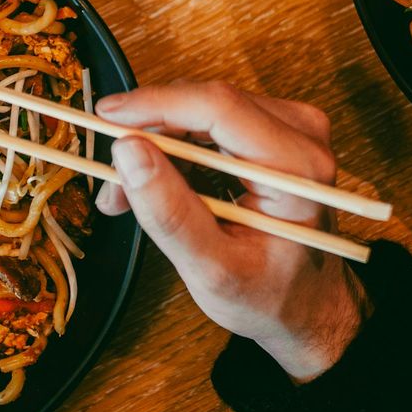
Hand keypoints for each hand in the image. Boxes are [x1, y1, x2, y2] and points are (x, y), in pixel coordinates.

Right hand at [95, 81, 369, 381]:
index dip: (156, 105)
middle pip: (207, 105)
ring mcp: (291, 128)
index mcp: (298, 167)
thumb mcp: (213, 271)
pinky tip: (156, 185)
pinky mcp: (274, 131)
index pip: (219, 108)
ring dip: (158, 145)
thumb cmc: (270, 295)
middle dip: (149, 136)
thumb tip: (128, 151)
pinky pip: (211, 122)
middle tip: (111, 183)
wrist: (306, 305)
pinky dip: (176, 149)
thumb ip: (170, 214)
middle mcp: (302, 134)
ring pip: (202, 111)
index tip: (106, 117)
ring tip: (127, 194)